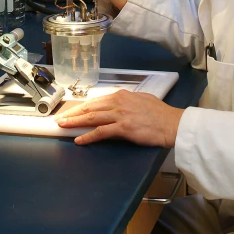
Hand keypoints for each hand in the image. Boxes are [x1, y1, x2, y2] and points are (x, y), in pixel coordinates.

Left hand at [55, 90, 184, 146]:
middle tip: (60, 118)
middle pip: (90, 107)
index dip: (82, 107)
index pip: (96, 100)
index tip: (72, 111)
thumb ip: (128, 101)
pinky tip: (79, 139)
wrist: (173, 124)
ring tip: (63, 126)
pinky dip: (88, 136)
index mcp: (122, 95)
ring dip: (75, 122)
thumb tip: (118, 104)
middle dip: (73, 113)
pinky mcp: (124, 128)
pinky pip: (101, 131)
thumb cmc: (161, 114)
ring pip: (92, 117)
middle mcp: (119, 102)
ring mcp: (121, 114)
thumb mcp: (142, 100)